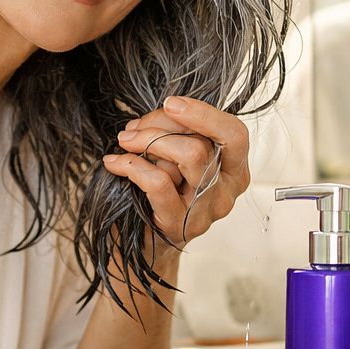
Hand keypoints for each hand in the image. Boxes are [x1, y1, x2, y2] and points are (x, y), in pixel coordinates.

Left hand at [102, 95, 249, 248]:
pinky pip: (160, 182)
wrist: (140, 244)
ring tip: (125, 143)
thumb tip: (160, 113)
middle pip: (207, 142)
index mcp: (233, 171)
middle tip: (134, 129)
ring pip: (190, 156)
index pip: (234, 134)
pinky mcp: (179, 224)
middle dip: (163, 125)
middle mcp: (226, 192)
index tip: (172, 103)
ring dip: (148, 141)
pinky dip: (133, 166)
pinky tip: (115, 163)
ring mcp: (205, 211)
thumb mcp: (176, 159)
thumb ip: (178, 135)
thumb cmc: (159, 195)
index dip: (205, 114)